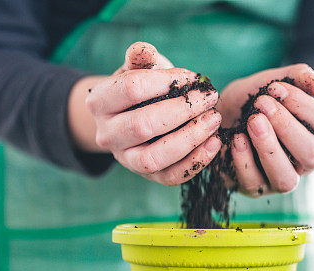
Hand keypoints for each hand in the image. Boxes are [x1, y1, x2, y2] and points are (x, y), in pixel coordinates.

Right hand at [73, 42, 221, 184]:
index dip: (166, 81)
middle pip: (142, 125)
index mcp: (99, 102)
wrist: (135, 116)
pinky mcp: (148, 176)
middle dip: (182, 110)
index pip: (131, 89)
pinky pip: (171, 176)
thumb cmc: (142, 89)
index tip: (193, 76)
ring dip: (190, 139)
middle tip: (210, 98)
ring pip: (154, 157)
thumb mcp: (139, 69)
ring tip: (214, 120)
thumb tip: (143, 50)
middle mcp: (107, 135)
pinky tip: (214, 143)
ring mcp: (126, 160)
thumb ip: (141, 58)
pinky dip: (196, 162)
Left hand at [216, 64, 313, 195]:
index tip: (275, 88)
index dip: (304, 105)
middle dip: (287, 127)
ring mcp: (279, 178)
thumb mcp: (271, 82)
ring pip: (286, 178)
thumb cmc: (252, 101)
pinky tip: (236, 139)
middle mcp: (302, 162)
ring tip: (252, 122)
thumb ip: (295, 77)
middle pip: (313, 155)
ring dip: (269, 148)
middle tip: (262, 103)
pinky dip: (244, 160)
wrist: (220, 117)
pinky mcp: (254, 188)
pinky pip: (254, 183)